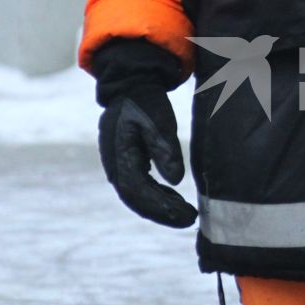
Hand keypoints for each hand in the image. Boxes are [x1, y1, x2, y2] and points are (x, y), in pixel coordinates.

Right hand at [98, 87, 196, 228]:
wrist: (129, 85)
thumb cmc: (145, 101)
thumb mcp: (159, 120)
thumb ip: (166, 149)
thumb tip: (176, 181)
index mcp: (120, 156)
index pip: (139, 193)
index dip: (163, 208)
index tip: (187, 214)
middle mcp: (115, 166)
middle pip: (137, 201)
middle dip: (163, 213)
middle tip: (190, 219)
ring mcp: (117, 166)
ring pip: (136, 197)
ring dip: (160, 208)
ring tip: (186, 213)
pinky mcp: (124, 164)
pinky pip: (138, 188)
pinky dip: (156, 197)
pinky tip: (173, 199)